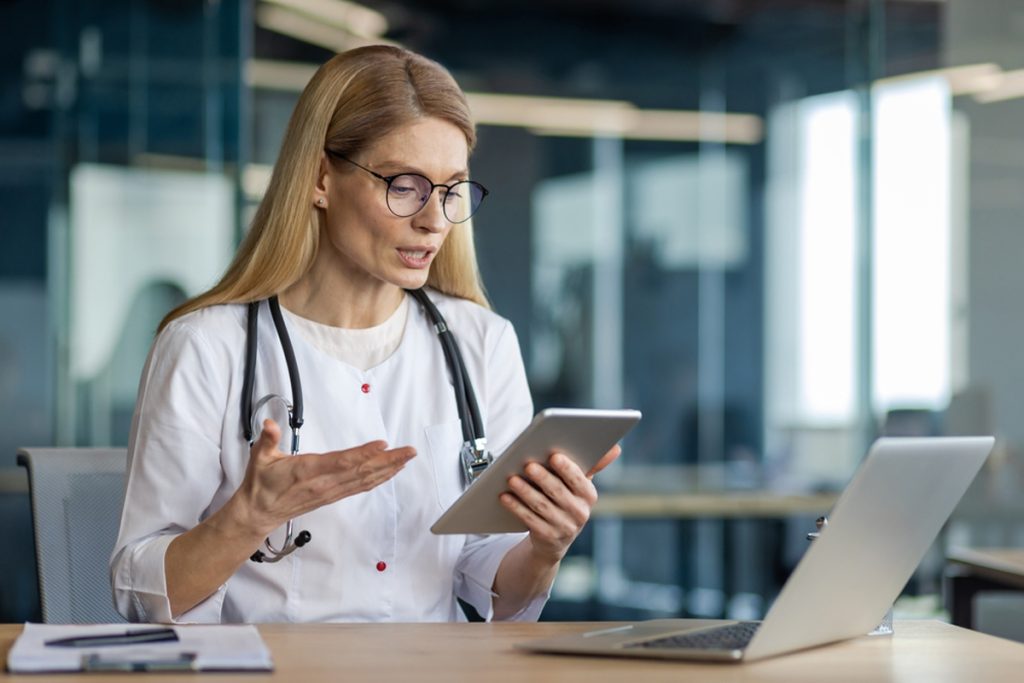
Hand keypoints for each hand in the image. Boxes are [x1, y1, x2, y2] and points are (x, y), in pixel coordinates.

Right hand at [231, 419, 415, 536]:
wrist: (258, 513)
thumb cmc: (261, 485)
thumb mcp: (259, 458)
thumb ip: (268, 439)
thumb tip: (269, 424)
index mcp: (307, 471)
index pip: (341, 462)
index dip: (363, 454)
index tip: (383, 444)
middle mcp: (323, 483)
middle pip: (362, 471)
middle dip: (389, 461)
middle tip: (409, 451)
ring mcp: (330, 491)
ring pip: (365, 480)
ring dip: (388, 469)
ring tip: (406, 459)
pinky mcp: (332, 496)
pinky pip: (360, 487)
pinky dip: (378, 479)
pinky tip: (390, 472)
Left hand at [499, 444, 621, 563]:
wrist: (555, 540)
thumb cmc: (567, 501)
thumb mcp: (579, 484)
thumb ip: (593, 464)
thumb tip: (616, 448)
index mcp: (589, 496)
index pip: (579, 480)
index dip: (567, 468)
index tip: (554, 455)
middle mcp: (580, 513)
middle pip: (558, 492)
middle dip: (542, 477)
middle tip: (528, 465)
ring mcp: (564, 528)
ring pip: (542, 506)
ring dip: (526, 491)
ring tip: (512, 478)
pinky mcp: (547, 538)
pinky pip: (529, 520)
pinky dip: (516, 507)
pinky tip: (505, 496)